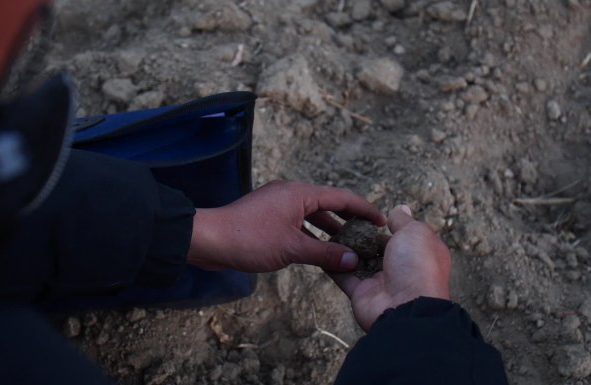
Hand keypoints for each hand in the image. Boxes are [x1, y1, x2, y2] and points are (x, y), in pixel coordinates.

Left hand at [187, 181, 385, 272]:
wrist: (209, 240)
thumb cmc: (249, 238)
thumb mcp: (292, 248)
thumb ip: (325, 253)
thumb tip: (352, 259)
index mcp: (300, 193)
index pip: (341, 197)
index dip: (364, 209)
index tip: (381, 221)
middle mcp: (290, 194)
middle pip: (328, 205)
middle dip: (348, 221)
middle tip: (367, 236)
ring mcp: (277, 206)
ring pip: (311, 217)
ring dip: (328, 231)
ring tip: (347, 246)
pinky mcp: (267, 218)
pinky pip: (297, 224)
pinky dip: (310, 236)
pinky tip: (318, 252)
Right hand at [330, 205, 450, 330]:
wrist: (406, 307)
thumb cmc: (416, 265)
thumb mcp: (415, 233)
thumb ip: (403, 221)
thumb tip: (399, 209)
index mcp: (417, 253)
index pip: (400, 236)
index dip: (385, 226)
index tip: (367, 216)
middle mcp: (400, 267)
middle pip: (376, 248)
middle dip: (360, 236)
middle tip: (342, 221)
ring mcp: (379, 281)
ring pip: (358, 260)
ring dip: (345, 248)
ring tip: (328, 230)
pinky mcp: (360, 292)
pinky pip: (343, 276)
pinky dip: (333, 264)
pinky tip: (321, 249)